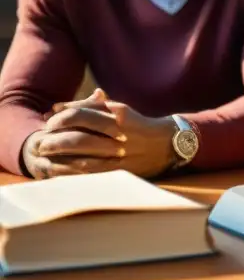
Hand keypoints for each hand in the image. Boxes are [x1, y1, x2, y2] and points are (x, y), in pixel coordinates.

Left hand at [34, 89, 178, 179]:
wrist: (167, 142)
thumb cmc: (136, 124)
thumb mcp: (117, 109)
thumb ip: (88, 106)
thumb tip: (57, 108)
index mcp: (118, 114)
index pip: (80, 114)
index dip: (59, 118)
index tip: (48, 122)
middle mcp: (119, 134)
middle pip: (78, 137)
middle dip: (54, 141)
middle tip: (40, 142)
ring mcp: (120, 154)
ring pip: (83, 157)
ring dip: (60, 158)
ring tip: (45, 157)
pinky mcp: (121, 170)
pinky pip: (92, 173)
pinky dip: (72, 172)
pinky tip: (59, 171)